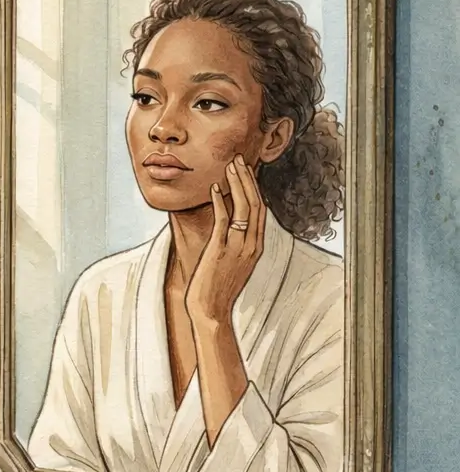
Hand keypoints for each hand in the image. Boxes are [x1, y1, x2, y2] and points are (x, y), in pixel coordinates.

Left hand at [185, 154, 265, 327]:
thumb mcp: (231, 263)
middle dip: (248, 179)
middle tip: (239, 159)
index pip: (260, 210)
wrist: (211, 312)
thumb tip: (228, 226)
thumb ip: (233, 244)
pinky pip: (224, 221)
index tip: (246, 170)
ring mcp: (238, 248)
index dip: (254, 187)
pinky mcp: (221, 251)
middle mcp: (251, 245)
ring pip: (244, 208)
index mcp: (256, 247)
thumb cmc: (217, 290)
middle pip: (256, 204)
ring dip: (237, 184)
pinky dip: (221, 201)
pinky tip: (215, 187)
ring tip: (230, 166)